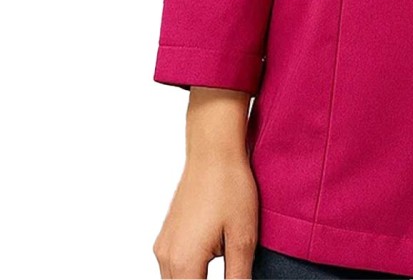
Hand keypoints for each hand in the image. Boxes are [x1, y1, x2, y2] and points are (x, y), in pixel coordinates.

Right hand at [153, 87, 257, 278]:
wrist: (214, 150)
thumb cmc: (230, 187)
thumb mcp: (243, 237)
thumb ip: (238, 276)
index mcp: (183, 263)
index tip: (234, 276)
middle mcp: (165, 258)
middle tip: (233, 269)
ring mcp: (163, 245)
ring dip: (197, 279)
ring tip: (225, 256)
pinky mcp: (167, 234)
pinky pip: (175, 265)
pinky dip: (192, 269)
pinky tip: (215, 252)